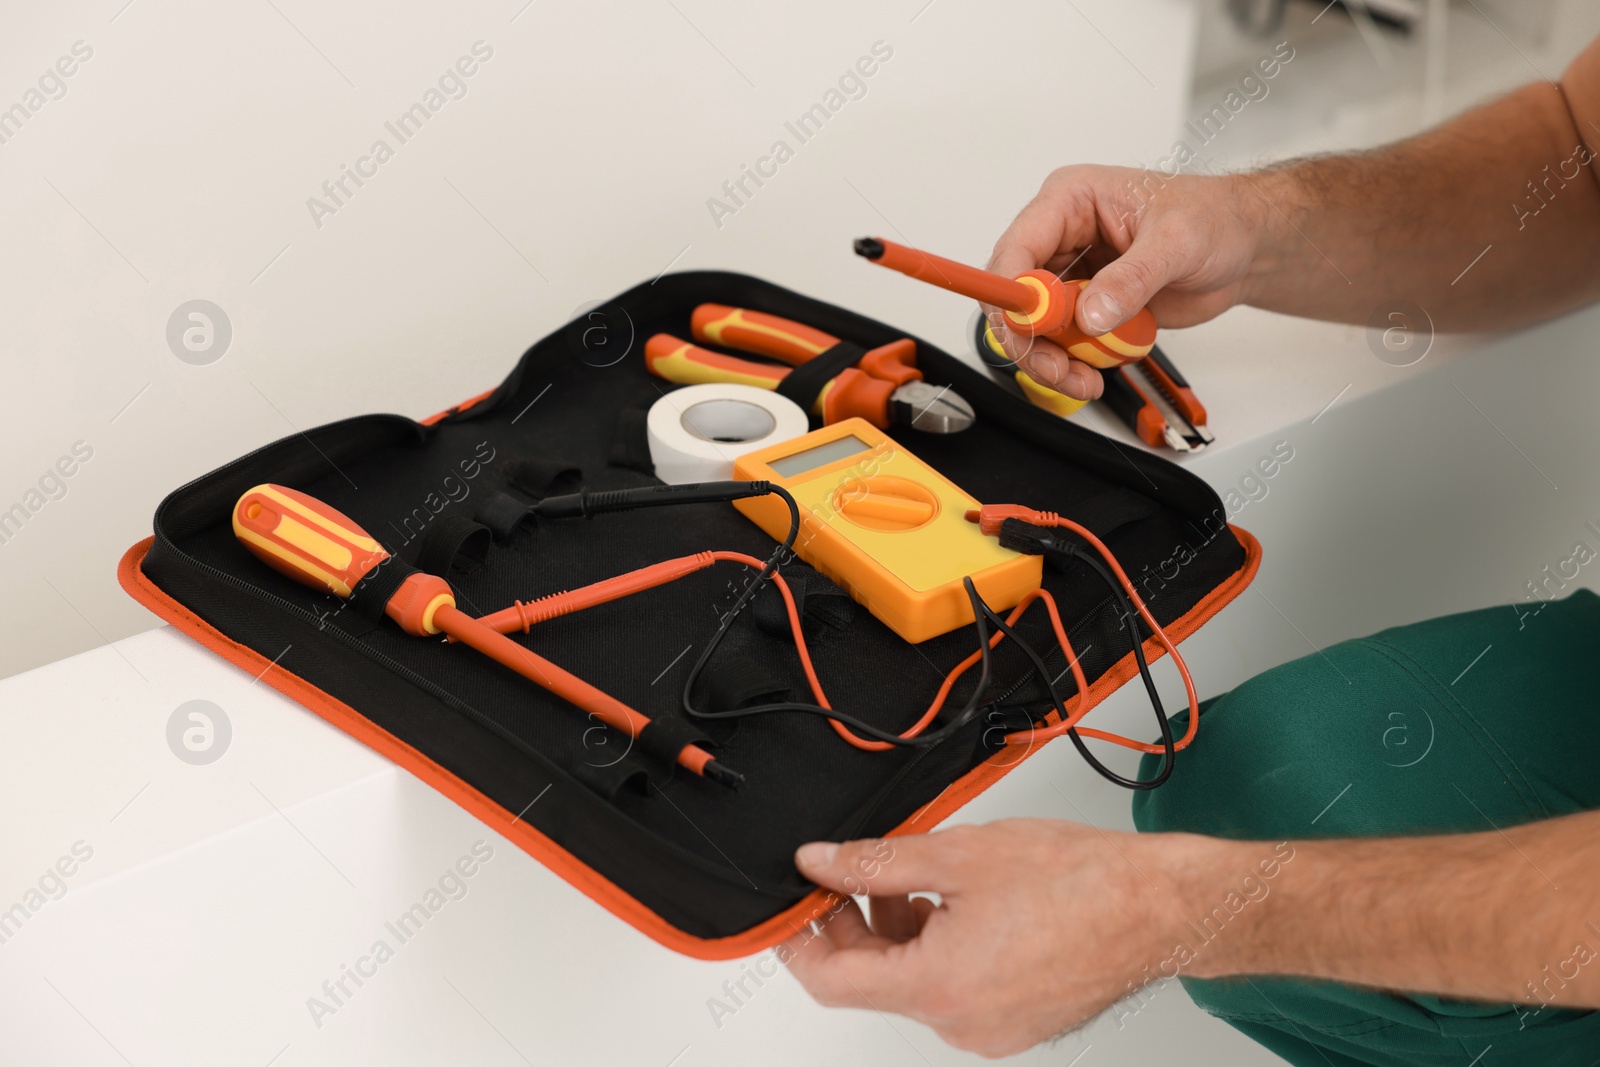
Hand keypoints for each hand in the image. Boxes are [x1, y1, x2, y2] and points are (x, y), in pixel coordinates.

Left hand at [782, 819, 1240, 1057]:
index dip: (798, 941)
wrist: (1161, 907)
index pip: (832, 982)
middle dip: (852, 926)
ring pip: (914, 983)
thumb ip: (875, 863)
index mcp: (938, 986)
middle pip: (873, 982)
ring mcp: (990, 1030)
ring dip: (899, 933)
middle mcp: (960, 1023)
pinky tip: (957, 902)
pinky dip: (939, 948)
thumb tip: (819, 864)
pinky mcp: (1015, 1023)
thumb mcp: (958, 854)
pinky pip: (953, 989)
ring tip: (921, 876)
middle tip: (851, 873)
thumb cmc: (1081, 882)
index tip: (788, 908)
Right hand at [984, 166, 1268, 400]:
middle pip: (1014, 296)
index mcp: (1071, 201)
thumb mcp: (1177, 241)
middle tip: (1057, 368)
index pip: (1018, 247)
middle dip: (1030, 338)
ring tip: (1083, 379)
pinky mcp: (1085, 307)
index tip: (1025, 327)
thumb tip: (1090, 313)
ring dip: (1052, 360)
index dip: (1011, 291)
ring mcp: (1072, 275)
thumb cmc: (1214, 218)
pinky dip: (1072, 365)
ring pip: (1033, 327)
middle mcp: (1061, 237)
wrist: (1243, 248)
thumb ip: (1132, 278)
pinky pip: (1061, 343)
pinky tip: (1096, 370)